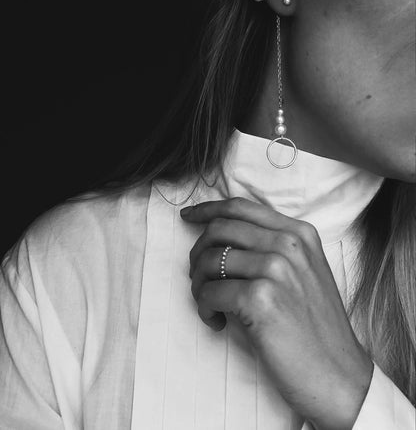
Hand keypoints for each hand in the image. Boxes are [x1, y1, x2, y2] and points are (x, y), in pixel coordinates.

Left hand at [181, 197, 372, 429]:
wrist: (337, 374)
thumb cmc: (315, 327)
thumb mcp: (305, 271)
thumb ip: (272, 247)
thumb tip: (221, 239)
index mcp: (298, 233)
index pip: (240, 207)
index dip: (207, 209)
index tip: (188, 216)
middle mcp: (288, 244)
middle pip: (219, 229)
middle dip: (198, 251)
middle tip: (198, 276)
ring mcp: (275, 269)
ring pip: (208, 260)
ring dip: (198, 284)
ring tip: (210, 304)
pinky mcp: (260, 299)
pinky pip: (208, 292)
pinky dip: (204, 308)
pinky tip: (217, 322)